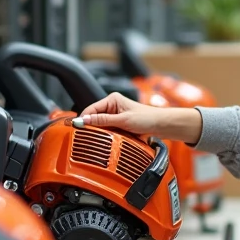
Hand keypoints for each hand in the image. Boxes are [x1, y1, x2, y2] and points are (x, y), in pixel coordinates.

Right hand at [78, 92, 202, 143]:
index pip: (91, 109)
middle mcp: (113, 106)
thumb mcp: (122, 120)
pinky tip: (109, 140)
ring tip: (102, 138)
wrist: (161, 125)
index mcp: (112, 99)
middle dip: (92, 127)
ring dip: (101, 132)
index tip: (77, 129)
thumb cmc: (147, 118)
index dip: (83, 119)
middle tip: (90, 137)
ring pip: (100, 126)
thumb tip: (84, 120)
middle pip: (94, 118)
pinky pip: (108, 130)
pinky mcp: (119, 124)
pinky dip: (107, 135)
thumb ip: (102, 120)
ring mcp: (116, 115)